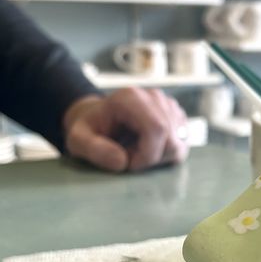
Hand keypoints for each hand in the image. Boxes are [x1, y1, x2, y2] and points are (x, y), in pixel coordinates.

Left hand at [63, 88, 189, 172]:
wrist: (98, 119)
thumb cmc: (89, 130)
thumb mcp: (78, 140)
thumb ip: (94, 150)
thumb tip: (122, 161)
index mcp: (131, 98)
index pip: (157, 129)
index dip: (147, 155)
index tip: (128, 164)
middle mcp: (154, 97)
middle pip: (171, 139)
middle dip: (152, 159)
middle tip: (129, 158)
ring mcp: (168, 105)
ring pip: (179, 143)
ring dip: (158, 157)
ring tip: (135, 150)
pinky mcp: (176, 116)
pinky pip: (182, 143)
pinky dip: (165, 153)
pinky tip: (147, 147)